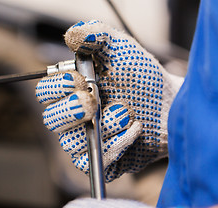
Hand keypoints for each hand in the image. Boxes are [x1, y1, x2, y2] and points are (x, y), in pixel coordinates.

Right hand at [36, 20, 182, 181]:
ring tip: (126, 112)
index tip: (79, 78)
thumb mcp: (121, 50)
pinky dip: (115, 145)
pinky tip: (135, 129)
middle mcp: (73, 117)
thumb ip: (98, 36)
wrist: (171, 103)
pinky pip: (93, 162)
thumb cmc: (142, 76)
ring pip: (72, 143)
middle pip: (51, 120)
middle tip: (93, 101)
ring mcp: (85, 140)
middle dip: (70, 110)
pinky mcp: (102, 160)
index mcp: (71, 91)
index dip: (57, 88)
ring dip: (101, 126)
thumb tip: (73, 35)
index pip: (45, 93)